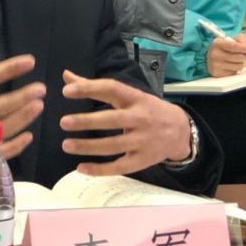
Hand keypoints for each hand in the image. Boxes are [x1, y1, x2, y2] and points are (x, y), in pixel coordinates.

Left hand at [57, 71, 191, 175]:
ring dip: (88, 146)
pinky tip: (81, 168)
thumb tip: (66, 76)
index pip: (112, 89)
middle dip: (87, 121)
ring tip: (66, 145)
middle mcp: (140, 118)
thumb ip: (96, 87)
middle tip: (64, 122)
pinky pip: (119, 166)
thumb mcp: (128, 94)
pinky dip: (99, 169)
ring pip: (112, 145)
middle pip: (111, 120)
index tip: (67, 90)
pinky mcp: (142, 160)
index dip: (89, 88)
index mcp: (135, 98)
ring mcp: (142, 141)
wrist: (181, 132)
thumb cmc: (148, 109)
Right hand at [206, 33, 245, 76]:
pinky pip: (234, 72)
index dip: (244, 48)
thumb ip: (240, 39)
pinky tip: (229, 65)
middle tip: (241, 54)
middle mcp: (215, 54)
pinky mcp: (217, 73)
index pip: (234, 46)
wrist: (208, 56)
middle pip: (239, 57)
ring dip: (240, 63)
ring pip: (239, 66)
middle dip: (244, 56)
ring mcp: (216, 65)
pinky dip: (235, 69)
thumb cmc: (221, 47)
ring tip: (235, 60)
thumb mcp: (229, 38)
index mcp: (217, 43)